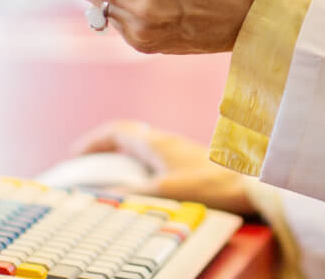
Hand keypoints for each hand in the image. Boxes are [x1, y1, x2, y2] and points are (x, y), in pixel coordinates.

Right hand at [74, 120, 253, 214]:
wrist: (249, 183)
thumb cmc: (209, 185)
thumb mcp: (163, 192)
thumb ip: (132, 193)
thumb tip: (101, 194)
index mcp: (155, 143)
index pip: (116, 131)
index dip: (93, 141)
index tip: (76, 155)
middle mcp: (165, 141)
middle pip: (127, 136)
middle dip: (104, 147)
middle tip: (88, 165)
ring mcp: (178, 149)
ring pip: (142, 146)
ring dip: (122, 156)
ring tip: (110, 177)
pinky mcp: (189, 160)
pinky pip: (155, 156)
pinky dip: (139, 165)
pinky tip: (142, 184)